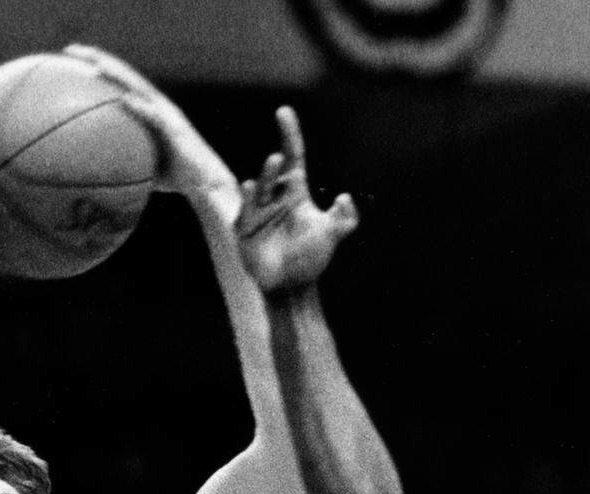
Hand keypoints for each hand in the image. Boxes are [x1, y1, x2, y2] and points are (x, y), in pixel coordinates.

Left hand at [63, 44, 232, 199]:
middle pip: (124, 75)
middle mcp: (157, 105)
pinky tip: (122, 99)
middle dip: (98, 59)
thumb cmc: (176, 178)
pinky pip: (153, 115)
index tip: (72, 62)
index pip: (120, 82)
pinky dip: (138, 106)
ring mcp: (167, 114)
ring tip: (93, 64)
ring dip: (116, 73)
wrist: (206, 183)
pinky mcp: (175, 128)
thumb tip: (101, 176)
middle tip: (71, 51)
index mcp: (148, 109)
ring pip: (138, 87)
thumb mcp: (145, 168)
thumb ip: (126, 163)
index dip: (98, 68)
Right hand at [236, 107, 357, 292]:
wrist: (291, 286)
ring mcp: (257, 213)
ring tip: (262, 177)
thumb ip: (344, 219)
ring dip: (262, 182)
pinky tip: (248, 189)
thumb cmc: (309, 257)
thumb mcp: (332, 235)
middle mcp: (274, 198)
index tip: (283, 111)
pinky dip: (246, 203)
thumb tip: (345, 197)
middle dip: (273, 167)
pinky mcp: (244, 231)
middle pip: (274, 174)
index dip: (289, 134)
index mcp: (295, 192)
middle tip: (277, 159)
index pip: (292, 157)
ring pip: (259, 191)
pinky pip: (244, 214)